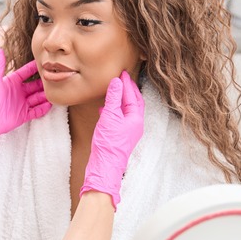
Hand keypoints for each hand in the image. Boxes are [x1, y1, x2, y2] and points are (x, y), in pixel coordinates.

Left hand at [0, 48, 51, 170]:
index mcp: (11, 82)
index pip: (26, 73)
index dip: (35, 68)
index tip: (46, 62)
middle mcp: (18, 92)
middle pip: (35, 85)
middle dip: (44, 82)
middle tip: (56, 76)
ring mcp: (21, 104)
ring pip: (38, 98)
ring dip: (46, 95)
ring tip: (57, 90)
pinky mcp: (22, 116)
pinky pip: (36, 111)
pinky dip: (43, 108)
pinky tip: (51, 104)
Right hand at [79, 70, 143, 209]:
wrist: (104, 166)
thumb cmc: (108, 143)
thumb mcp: (110, 116)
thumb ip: (113, 98)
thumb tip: (117, 82)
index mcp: (136, 119)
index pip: (134, 96)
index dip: (128, 84)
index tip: (122, 73)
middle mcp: (135, 125)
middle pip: (133, 103)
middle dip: (128, 90)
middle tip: (121, 78)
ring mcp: (127, 131)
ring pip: (126, 110)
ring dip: (120, 99)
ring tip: (114, 89)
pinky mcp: (119, 136)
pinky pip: (119, 118)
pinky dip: (114, 110)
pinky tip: (105, 108)